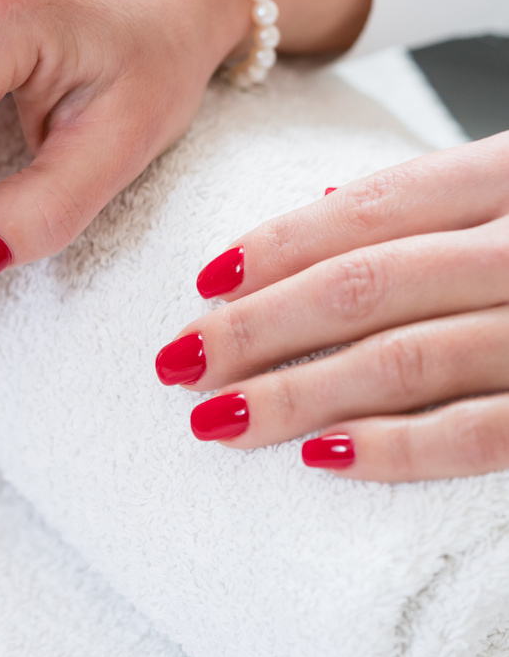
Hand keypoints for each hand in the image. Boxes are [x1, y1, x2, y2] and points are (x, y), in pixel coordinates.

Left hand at [158, 131, 508, 482]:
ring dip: (295, 394)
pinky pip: (477, 434)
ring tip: (219, 419)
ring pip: (403, 361)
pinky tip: (319, 456)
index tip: (202, 284)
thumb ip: (437, 200)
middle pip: (364, 285)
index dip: (278, 246)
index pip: (373, 208)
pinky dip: (394, 448)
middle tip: (179, 361)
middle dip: (256, 327)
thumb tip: (322, 204)